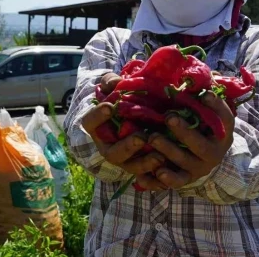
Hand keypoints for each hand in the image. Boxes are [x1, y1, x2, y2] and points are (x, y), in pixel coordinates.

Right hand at [82, 73, 166, 189]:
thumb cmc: (122, 98)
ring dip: (145, 163)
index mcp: (99, 127)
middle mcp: (109, 146)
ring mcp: (125, 159)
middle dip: (127, 147)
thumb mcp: (114, 86)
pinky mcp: (141, 166)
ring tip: (160, 156)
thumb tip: (114, 83)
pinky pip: (147, 176)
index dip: (97, 116)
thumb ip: (111, 82)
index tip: (109, 107)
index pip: (91, 123)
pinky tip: (167, 170)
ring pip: (131, 167)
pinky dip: (156, 176)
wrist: (137, 112)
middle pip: (112, 153)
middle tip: (141, 137)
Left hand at [145, 91, 234, 189]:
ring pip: (185, 161)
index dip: (217, 107)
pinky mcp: (187, 179)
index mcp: (223, 133)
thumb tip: (198, 75)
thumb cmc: (203, 127)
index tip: (205, 95)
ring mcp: (201, 167)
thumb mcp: (208, 113)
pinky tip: (156, 170)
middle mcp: (215, 152)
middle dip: (184, 132)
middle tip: (169, 118)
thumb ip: (204, 98)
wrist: (207, 157)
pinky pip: (177, 181)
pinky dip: (167, 178)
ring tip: (152, 137)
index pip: (225, 118)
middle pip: (201, 144)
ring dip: (168, 150)